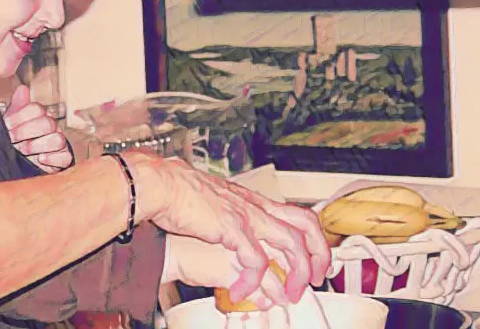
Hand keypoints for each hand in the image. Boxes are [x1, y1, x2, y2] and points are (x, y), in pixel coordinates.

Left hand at [4, 85, 72, 172]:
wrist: (16, 164)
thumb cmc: (14, 141)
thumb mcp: (10, 123)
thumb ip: (16, 106)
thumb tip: (22, 89)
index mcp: (39, 116)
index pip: (36, 109)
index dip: (20, 117)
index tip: (6, 126)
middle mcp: (51, 128)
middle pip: (47, 123)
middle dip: (26, 131)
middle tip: (12, 139)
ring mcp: (59, 144)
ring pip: (58, 139)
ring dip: (38, 145)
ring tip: (23, 151)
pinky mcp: (63, 160)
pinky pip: (65, 157)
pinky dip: (52, 158)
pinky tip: (40, 159)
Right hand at [125, 153, 330, 305]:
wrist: (160, 184)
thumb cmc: (179, 193)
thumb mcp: (215, 206)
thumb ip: (231, 222)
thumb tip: (235, 241)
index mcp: (253, 201)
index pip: (297, 215)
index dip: (313, 239)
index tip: (313, 262)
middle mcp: (255, 206)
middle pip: (306, 225)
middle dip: (319, 255)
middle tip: (315, 279)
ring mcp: (246, 215)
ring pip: (292, 244)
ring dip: (295, 274)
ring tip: (286, 295)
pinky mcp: (232, 228)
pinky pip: (256, 261)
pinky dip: (252, 282)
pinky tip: (239, 292)